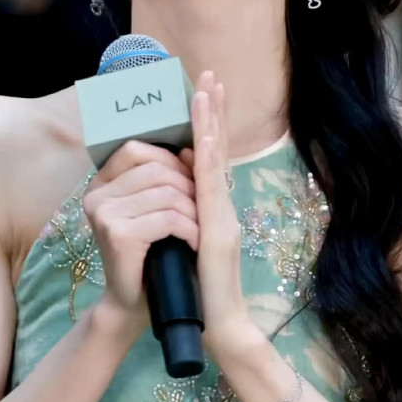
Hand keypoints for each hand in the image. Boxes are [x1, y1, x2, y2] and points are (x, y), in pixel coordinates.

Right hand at [82, 139, 196, 334]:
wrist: (136, 303)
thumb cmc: (151, 255)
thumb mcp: (155, 209)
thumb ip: (163, 177)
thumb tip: (191, 147)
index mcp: (100, 184)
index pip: (135, 150)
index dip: (169, 159)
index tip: (189, 183)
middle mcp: (96, 196)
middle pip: (156, 169)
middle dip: (188, 187)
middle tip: (201, 213)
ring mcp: (104, 215)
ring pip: (167, 193)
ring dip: (194, 212)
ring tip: (199, 230)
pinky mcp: (118, 236)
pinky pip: (169, 218)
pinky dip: (191, 229)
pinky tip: (194, 242)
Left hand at [179, 71, 256, 360]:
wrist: (223, 327)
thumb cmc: (204, 293)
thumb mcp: (192, 248)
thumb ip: (189, 220)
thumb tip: (178, 192)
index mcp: (215, 211)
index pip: (210, 160)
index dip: (209, 124)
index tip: (204, 92)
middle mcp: (223, 208)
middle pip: (218, 151)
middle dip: (214, 111)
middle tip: (209, 75)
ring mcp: (223, 218)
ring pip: (217, 163)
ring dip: (212, 125)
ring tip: (207, 91)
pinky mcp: (217, 233)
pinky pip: (211, 192)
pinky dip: (209, 163)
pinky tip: (205, 139)